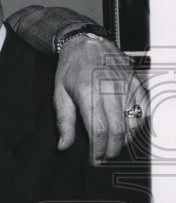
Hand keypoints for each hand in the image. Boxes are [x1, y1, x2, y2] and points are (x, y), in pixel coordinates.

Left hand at [53, 35, 147, 161]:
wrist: (86, 42)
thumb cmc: (71, 68)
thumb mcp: (59, 94)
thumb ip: (63, 122)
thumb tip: (63, 146)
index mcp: (88, 92)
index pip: (98, 130)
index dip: (98, 149)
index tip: (95, 159)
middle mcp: (110, 89)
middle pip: (118, 129)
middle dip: (112, 148)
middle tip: (105, 157)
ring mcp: (126, 85)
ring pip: (133, 121)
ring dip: (126, 139)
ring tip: (114, 146)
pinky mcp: (136, 82)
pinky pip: (144, 108)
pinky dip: (138, 124)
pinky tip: (128, 130)